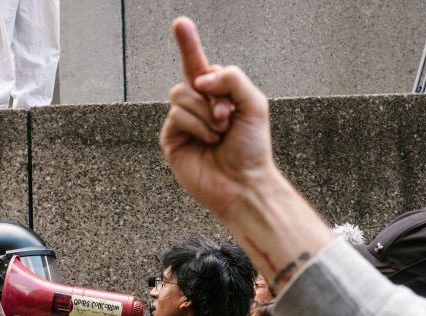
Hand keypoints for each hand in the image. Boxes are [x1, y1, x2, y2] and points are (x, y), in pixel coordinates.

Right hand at [160, 16, 274, 219]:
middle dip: (213, 96)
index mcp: (217, 95)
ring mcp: (183, 122)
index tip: (180, 22)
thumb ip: (232, 79)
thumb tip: (200, 78)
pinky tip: (209, 142)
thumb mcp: (254, 104)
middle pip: (190, 78)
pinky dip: (197, 126)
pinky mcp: (172, 139)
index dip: (188, 43)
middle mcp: (197, 105)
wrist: (244, 183)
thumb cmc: (252, 148)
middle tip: (228, 118)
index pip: (199, 64)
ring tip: (219, 133)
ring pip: (181, 95)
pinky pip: (177, 116)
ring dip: (206, 114)